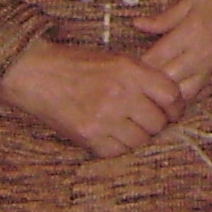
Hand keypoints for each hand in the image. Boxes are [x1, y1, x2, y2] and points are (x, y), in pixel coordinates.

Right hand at [0, 39, 183, 156]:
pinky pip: (117, 151)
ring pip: (140, 140)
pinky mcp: (88, 136)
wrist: (35, 73)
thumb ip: (143, 76)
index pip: (171, 95)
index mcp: (129, 70)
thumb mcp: (115, 59)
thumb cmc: (76, 64)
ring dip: (138, 137)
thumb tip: (169, 98)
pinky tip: (111, 135)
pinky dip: (118, 147)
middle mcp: (120, 94)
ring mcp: (104, 118)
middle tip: (149, 122)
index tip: (171, 110)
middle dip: (157, 124)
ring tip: (128, 128)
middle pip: (158, 122)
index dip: (175, 106)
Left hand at [136, 0, 211, 104]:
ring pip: (183, 97)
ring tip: (155, 92)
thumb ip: (165, 16)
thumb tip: (138, 24)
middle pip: (165, 84)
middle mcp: (202, 57)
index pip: (153, 61)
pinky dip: (187, 98)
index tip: (127, 66)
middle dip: (148, 86)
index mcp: (191, 34)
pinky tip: (178, 93)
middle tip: (136, 82)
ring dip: (167, 97)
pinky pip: (202, 97)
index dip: (137, 67)